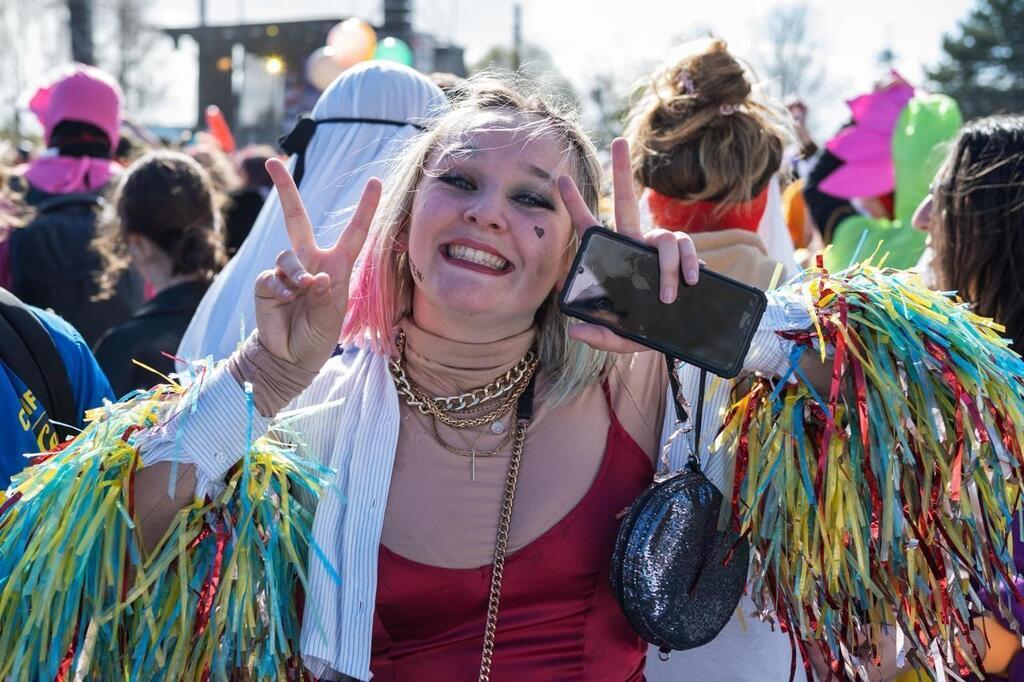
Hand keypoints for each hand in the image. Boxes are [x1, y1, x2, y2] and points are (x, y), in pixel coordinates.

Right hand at [254, 158, 380, 371]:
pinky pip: (272, 275)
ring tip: (302, 292)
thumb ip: (324, 295)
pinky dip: (280, 288)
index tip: (375, 181)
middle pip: (296, 218)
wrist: (291, 356)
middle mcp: (310, 261)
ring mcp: (286, 270)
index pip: (354, 231)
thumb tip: (313, 277)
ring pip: (288, 254)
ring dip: (296, 274)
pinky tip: (285, 301)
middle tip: (273, 162)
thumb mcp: (331, 316)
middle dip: (285, 189)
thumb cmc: (318, 335)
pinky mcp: (266, 282)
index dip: (365, 208)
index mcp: (336, 265)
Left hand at [556, 137, 699, 353]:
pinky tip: (691, 281)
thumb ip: (599, 335)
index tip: (558, 179)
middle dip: (622, 171)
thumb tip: (575, 330)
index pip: (590, 227)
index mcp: (614, 258)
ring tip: (668, 296)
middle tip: (618, 141)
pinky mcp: (684, 258)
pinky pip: (688, 251)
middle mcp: (636, 245)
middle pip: (628, 201)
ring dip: (667, 266)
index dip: (575, 204)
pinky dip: (688, 266)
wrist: (680, 337)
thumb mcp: (619, 339)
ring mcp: (660, 248)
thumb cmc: (643, 332)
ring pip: (665, 238)